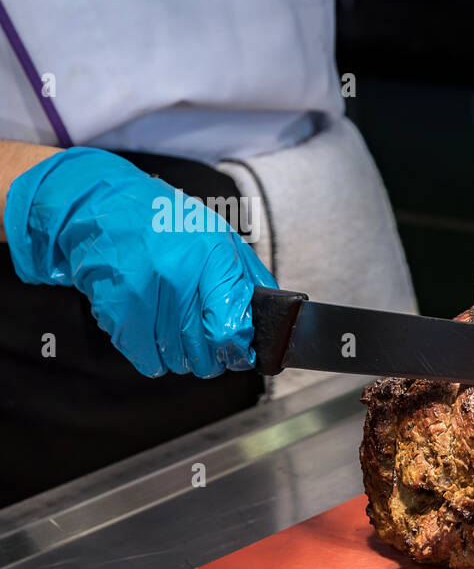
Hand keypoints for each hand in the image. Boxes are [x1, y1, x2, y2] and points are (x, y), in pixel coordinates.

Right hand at [3, 147, 277, 377]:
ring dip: (182, 361)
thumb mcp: (219, 237)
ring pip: (174, 355)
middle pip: (204, 346)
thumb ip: (247, 276)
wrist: (104, 207)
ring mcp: (143, 289)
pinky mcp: (115, 305)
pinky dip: (152, 359)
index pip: (230, 326)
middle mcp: (178, 272)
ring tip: (182, 346)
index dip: (239, 349)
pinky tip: (156, 346)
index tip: (240, 354)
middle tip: (213, 357)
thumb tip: (274, 314)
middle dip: (213, 360)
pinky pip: (142, 354)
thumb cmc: (167, 225)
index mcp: (212, 255)